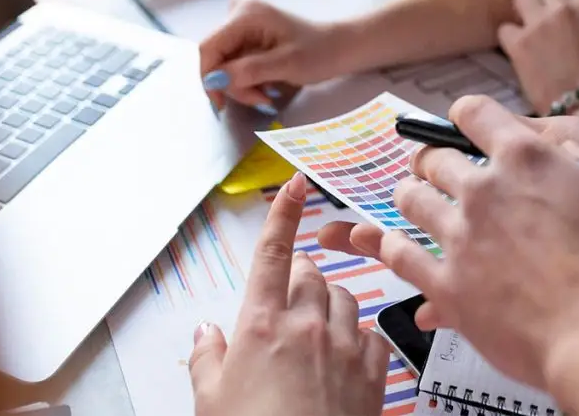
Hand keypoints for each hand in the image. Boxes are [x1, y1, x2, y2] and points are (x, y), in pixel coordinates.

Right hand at [189, 174, 388, 415]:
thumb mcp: (209, 400)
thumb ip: (205, 356)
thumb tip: (204, 332)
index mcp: (262, 324)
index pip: (274, 253)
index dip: (284, 213)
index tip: (294, 184)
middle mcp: (307, 325)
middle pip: (311, 273)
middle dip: (299, 277)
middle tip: (286, 301)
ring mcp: (345, 346)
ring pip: (345, 298)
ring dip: (330, 305)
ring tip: (314, 332)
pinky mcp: (374, 372)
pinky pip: (372, 335)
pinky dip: (360, 338)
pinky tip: (347, 356)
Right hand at [199, 0, 346, 110]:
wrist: (339, 48)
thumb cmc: (319, 53)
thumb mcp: (286, 65)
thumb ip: (249, 71)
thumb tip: (213, 79)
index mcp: (244, 14)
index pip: (208, 49)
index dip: (208, 79)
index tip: (221, 106)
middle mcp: (237, 12)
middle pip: (215, 58)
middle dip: (234, 84)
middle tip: (262, 99)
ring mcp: (240, 22)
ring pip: (223, 64)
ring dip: (242, 85)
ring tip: (268, 93)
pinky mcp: (244, 34)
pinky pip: (233, 62)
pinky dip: (247, 79)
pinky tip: (266, 84)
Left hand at [319, 112, 578, 263]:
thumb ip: (577, 166)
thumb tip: (560, 156)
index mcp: (525, 156)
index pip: (474, 112)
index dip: (467, 116)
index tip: (463, 123)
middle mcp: (483, 189)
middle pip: (435, 159)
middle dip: (434, 161)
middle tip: (436, 170)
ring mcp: (459, 236)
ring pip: (411, 200)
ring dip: (411, 196)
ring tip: (414, 201)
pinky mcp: (447, 285)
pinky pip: (401, 255)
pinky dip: (394, 247)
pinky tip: (397, 247)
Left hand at [498, 0, 578, 114]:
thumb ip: (575, 19)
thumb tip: (555, 15)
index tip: (555, 13)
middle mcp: (562, 8)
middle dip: (538, 4)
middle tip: (537, 24)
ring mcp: (538, 23)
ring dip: (521, 14)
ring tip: (525, 34)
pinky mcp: (519, 41)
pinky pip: (504, 28)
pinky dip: (509, 39)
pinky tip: (517, 52)